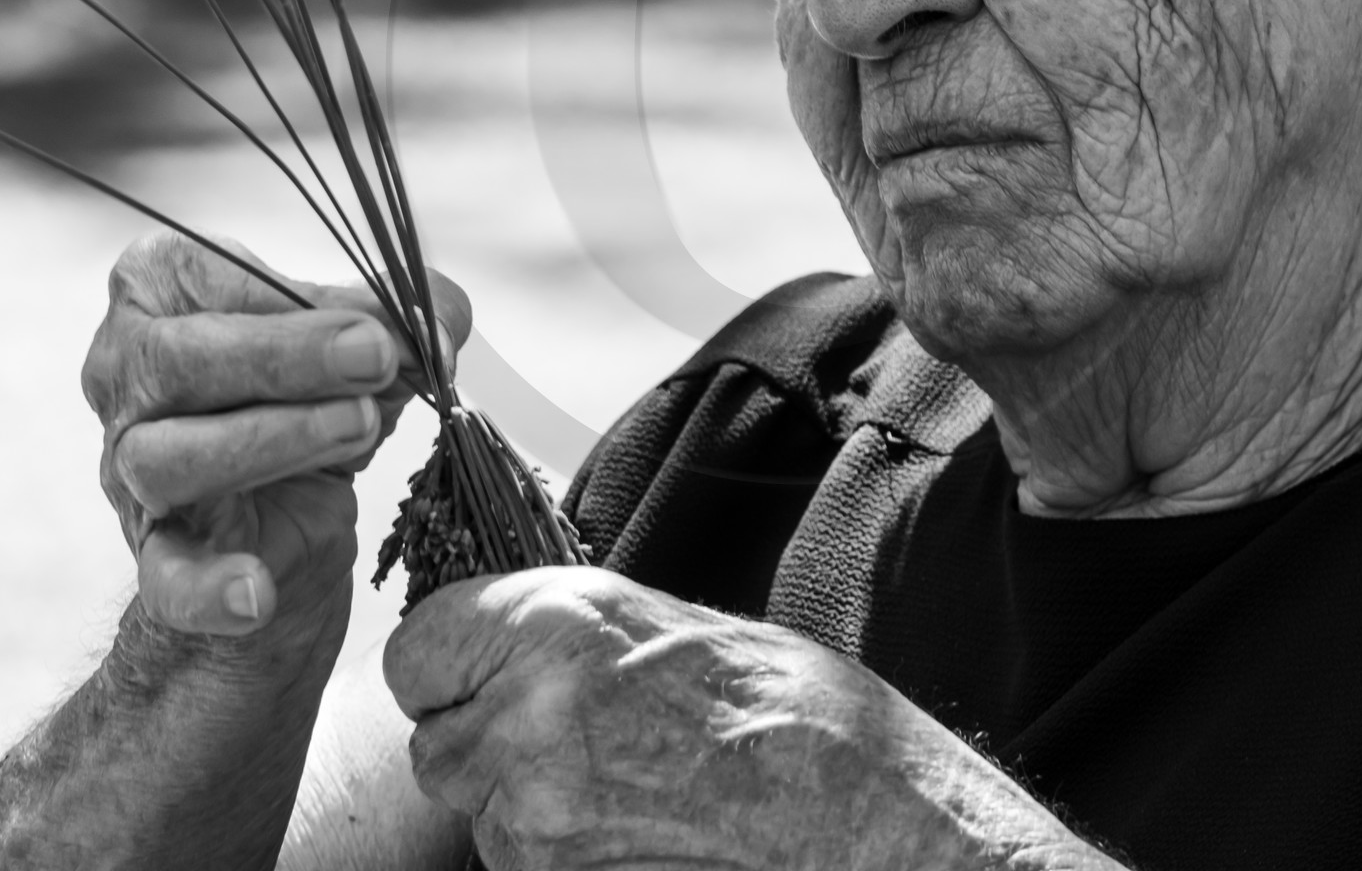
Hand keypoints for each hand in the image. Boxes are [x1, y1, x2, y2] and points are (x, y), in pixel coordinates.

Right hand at [82, 231, 470, 640]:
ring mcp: (128, 470)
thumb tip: (435, 329)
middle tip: (376, 359)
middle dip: (286, 357)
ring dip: (275, 441)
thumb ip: (410, 318)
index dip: (304, 303)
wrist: (287, 519)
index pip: (211, 279)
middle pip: (178, 360)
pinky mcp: (155, 555)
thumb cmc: (316, 396)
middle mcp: (127, 375)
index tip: (388, 327)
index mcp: (163, 291)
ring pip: (168, 456)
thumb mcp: (367, 340)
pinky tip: (255, 591)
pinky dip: (208, 587)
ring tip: (361, 427)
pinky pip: (165, 576)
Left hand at [384, 568, 1072, 870]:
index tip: (478, 669)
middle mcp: (526, 714)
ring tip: (621, 775)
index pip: (411, 652)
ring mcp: (533, 816)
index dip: (446, 665)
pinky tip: (631, 820)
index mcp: (551, 622)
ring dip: (523, 799)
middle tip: (571, 730)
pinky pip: (516, 860)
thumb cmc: (770, 702)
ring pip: (477, 809)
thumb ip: (552, 632)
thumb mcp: (652, 621)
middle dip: (484, 739)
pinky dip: (555, 848)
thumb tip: (486, 643)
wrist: (842, 808)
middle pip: (436, 742)